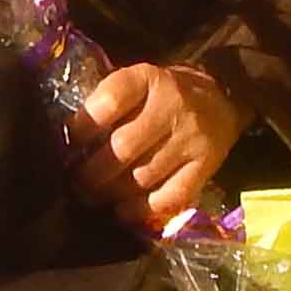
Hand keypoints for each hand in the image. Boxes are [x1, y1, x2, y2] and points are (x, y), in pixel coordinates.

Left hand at [77, 62, 245, 235]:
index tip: (71, 140)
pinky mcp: (206, 166)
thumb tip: (69, 141)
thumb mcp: (138, 82)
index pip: (113, 98)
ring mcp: (191, 138)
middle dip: (93, 171)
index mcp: (149, 79)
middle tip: (76, 182)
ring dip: (112, 192)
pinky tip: (123, 211)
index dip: (85, 123)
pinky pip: (171, 196)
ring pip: (143, 176)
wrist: (221, 96)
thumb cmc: (164, 94)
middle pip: (124, 147)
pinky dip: (143, 209)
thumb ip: (109, 104)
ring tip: (94, 197)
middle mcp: (173, 106)